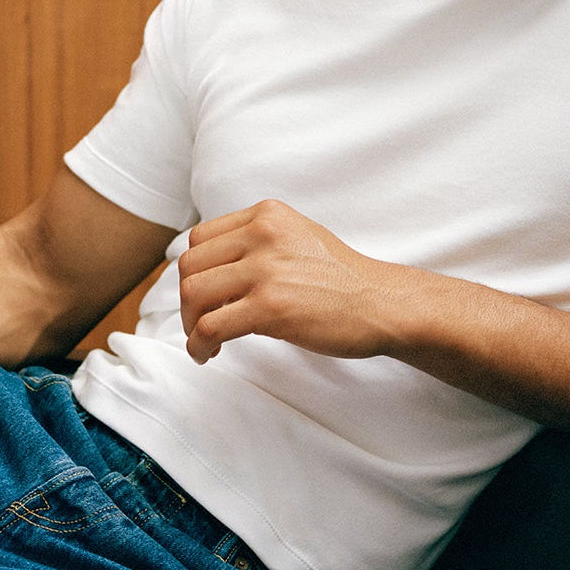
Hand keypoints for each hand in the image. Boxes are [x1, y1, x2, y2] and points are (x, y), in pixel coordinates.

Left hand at [178, 199, 404, 363]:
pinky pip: (210, 327)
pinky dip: (199, 345)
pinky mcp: (270, 307)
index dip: (194, 271)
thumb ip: (258, 241)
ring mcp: (266, 270)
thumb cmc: (341, 279)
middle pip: (190, 265)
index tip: (203, 296)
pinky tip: (208, 354)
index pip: (200, 238)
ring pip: (193, 294)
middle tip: (201, 323)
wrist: (381, 303)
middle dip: (187, 301)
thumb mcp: (297, 237)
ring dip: (190, 325)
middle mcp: (263, 234)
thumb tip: (211, 269)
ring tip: (204, 342)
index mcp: (267, 215)